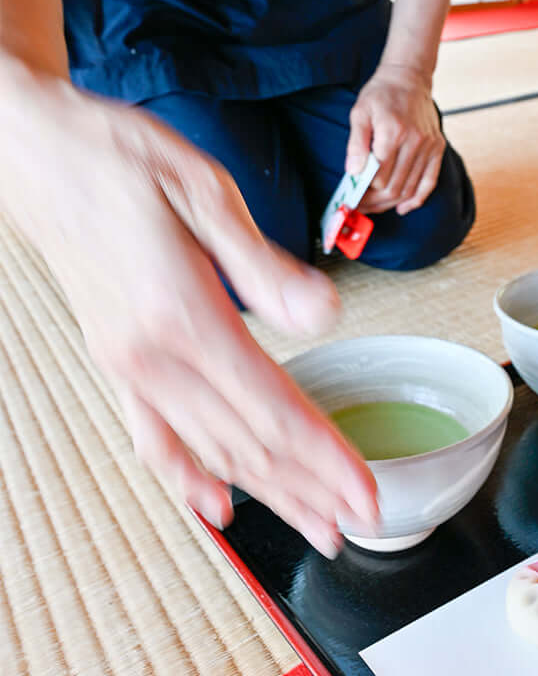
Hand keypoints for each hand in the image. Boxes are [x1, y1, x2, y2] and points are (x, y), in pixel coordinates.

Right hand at [0, 68, 377, 555]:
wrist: (35, 151)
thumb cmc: (118, 158)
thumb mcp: (204, 191)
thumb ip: (264, 266)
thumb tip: (323, 315)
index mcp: (182, 315)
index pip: (271, 408)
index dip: (324, 458)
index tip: (364, 492)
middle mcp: (150, 356)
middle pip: (246, 444)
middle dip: (307, 490)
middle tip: (357, 525)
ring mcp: (128, 366)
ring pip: (208, 450)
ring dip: (265, 493)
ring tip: (311, 525)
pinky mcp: (115, 361)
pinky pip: (154, 437)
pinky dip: (187, 477)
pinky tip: (213, 506)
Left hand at [345, 62, 444, 214]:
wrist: (409, 77)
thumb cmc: (381, 94)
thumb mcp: (360, 112)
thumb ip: (356, 144)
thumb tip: (353, 173)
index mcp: (393, 131)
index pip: (378, 176)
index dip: (364, 192)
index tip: (352, 197)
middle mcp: (414, 141)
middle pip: (394, 186)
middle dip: (375, 202)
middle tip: (361, 207)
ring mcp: (429, 145)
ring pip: (410, 188)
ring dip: (391, 203)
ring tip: (375, 207)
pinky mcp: (438, 147)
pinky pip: (430, 181)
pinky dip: (417, 199)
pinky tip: (403, 207)